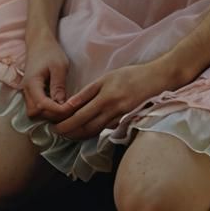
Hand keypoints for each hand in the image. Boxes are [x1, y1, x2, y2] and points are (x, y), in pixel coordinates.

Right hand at [22, 33, 72, 121]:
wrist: (39, 43)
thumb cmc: (50, 52)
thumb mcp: (59, 66)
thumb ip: (59, 85)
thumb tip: (61, 104)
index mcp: (32, 83)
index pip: (42, 105)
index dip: (57, 110)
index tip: (72, 107)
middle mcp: (26, 91)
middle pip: (36, 113)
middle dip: (53, 114)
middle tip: (70, 108)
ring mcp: (26, 93)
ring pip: (35, 113)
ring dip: (50, 113)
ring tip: (65, 107)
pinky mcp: (31, 93)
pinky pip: (37, 107)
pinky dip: (48, 109)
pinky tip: (59, 103)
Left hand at [53, 62, 172, 140]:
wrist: (155, 80)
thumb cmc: (130, 75)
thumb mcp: (106, 78)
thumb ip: (88, 92)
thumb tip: (69, 105)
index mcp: (105, 98)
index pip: (80, 116)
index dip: (65, 124)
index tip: (54, 126)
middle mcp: (111, 111)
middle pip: (86, 128)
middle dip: (69, 133)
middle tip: (56, 133)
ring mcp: (119, 118)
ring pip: (95, 132)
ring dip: (79, 135)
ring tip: (67, 134)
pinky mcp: (124, 121)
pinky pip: (104, 130)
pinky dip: (92, 133)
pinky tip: (84, 131)